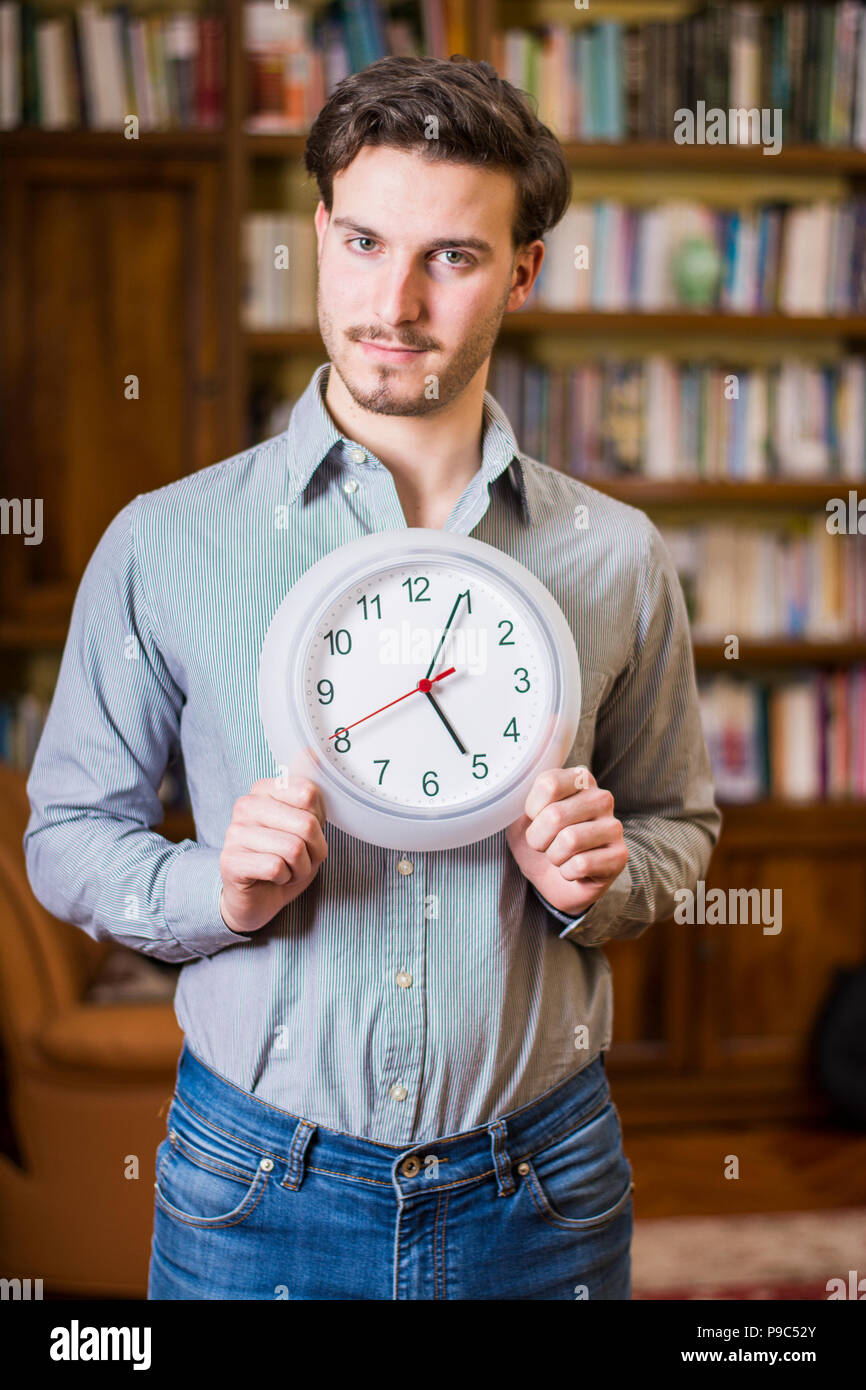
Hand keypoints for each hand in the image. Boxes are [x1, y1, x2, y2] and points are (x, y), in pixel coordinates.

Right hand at [219, 775, 327, 933]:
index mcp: (263, 789)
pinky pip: (276, 867)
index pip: (309, 794)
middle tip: (301, 860)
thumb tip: (310, 752)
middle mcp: (245, 805)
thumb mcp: (304, 824)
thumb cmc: (283, 859)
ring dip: (300, 868)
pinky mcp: (229, 861)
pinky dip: (284, 879)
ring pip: (293, 848)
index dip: (319, 823)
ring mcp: (234, 832)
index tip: (308, 835)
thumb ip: (307, 791)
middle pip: (306, 824)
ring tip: (287, 870)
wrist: (256, 899)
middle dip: (314, 851)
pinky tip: (273, 879)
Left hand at [505, 766, 627, 918]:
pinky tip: (573, 870)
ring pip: (569, 841)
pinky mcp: (619, 855)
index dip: (532, 809)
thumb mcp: (521, 820)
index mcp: (578, 780)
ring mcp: (614, 826)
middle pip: (555, 815)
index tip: (535, 819)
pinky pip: (580, 865)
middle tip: (545, 845)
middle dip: (538, 839)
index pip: (548, 784)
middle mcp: (601, 797)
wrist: (559, 881)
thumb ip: (517, 802)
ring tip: (560, 856)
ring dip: (554, 857)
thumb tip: (509, 795)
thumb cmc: (542, 843)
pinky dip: (567, 872)